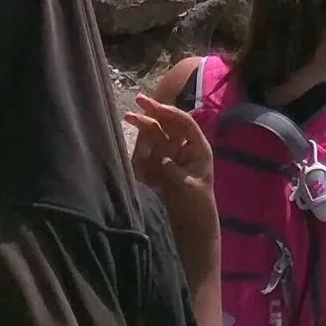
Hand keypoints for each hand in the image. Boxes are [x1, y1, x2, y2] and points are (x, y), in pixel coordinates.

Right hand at [128, 93, 217, 274]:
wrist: (192, 225)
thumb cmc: (196, 204)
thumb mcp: (185, 185)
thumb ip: (168, 168)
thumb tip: (152, 156)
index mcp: (197, 148)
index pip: (184, 123)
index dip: (169, 112)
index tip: (153, 107)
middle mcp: (182, 147)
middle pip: (168, 123)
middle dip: (154, 111)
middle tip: (138, 100)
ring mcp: (168, 155)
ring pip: (156, 133)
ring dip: (143, 123)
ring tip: (128, 116)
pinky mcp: (156, 165)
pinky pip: (147, 147)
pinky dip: (139, 139)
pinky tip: (131, 133)